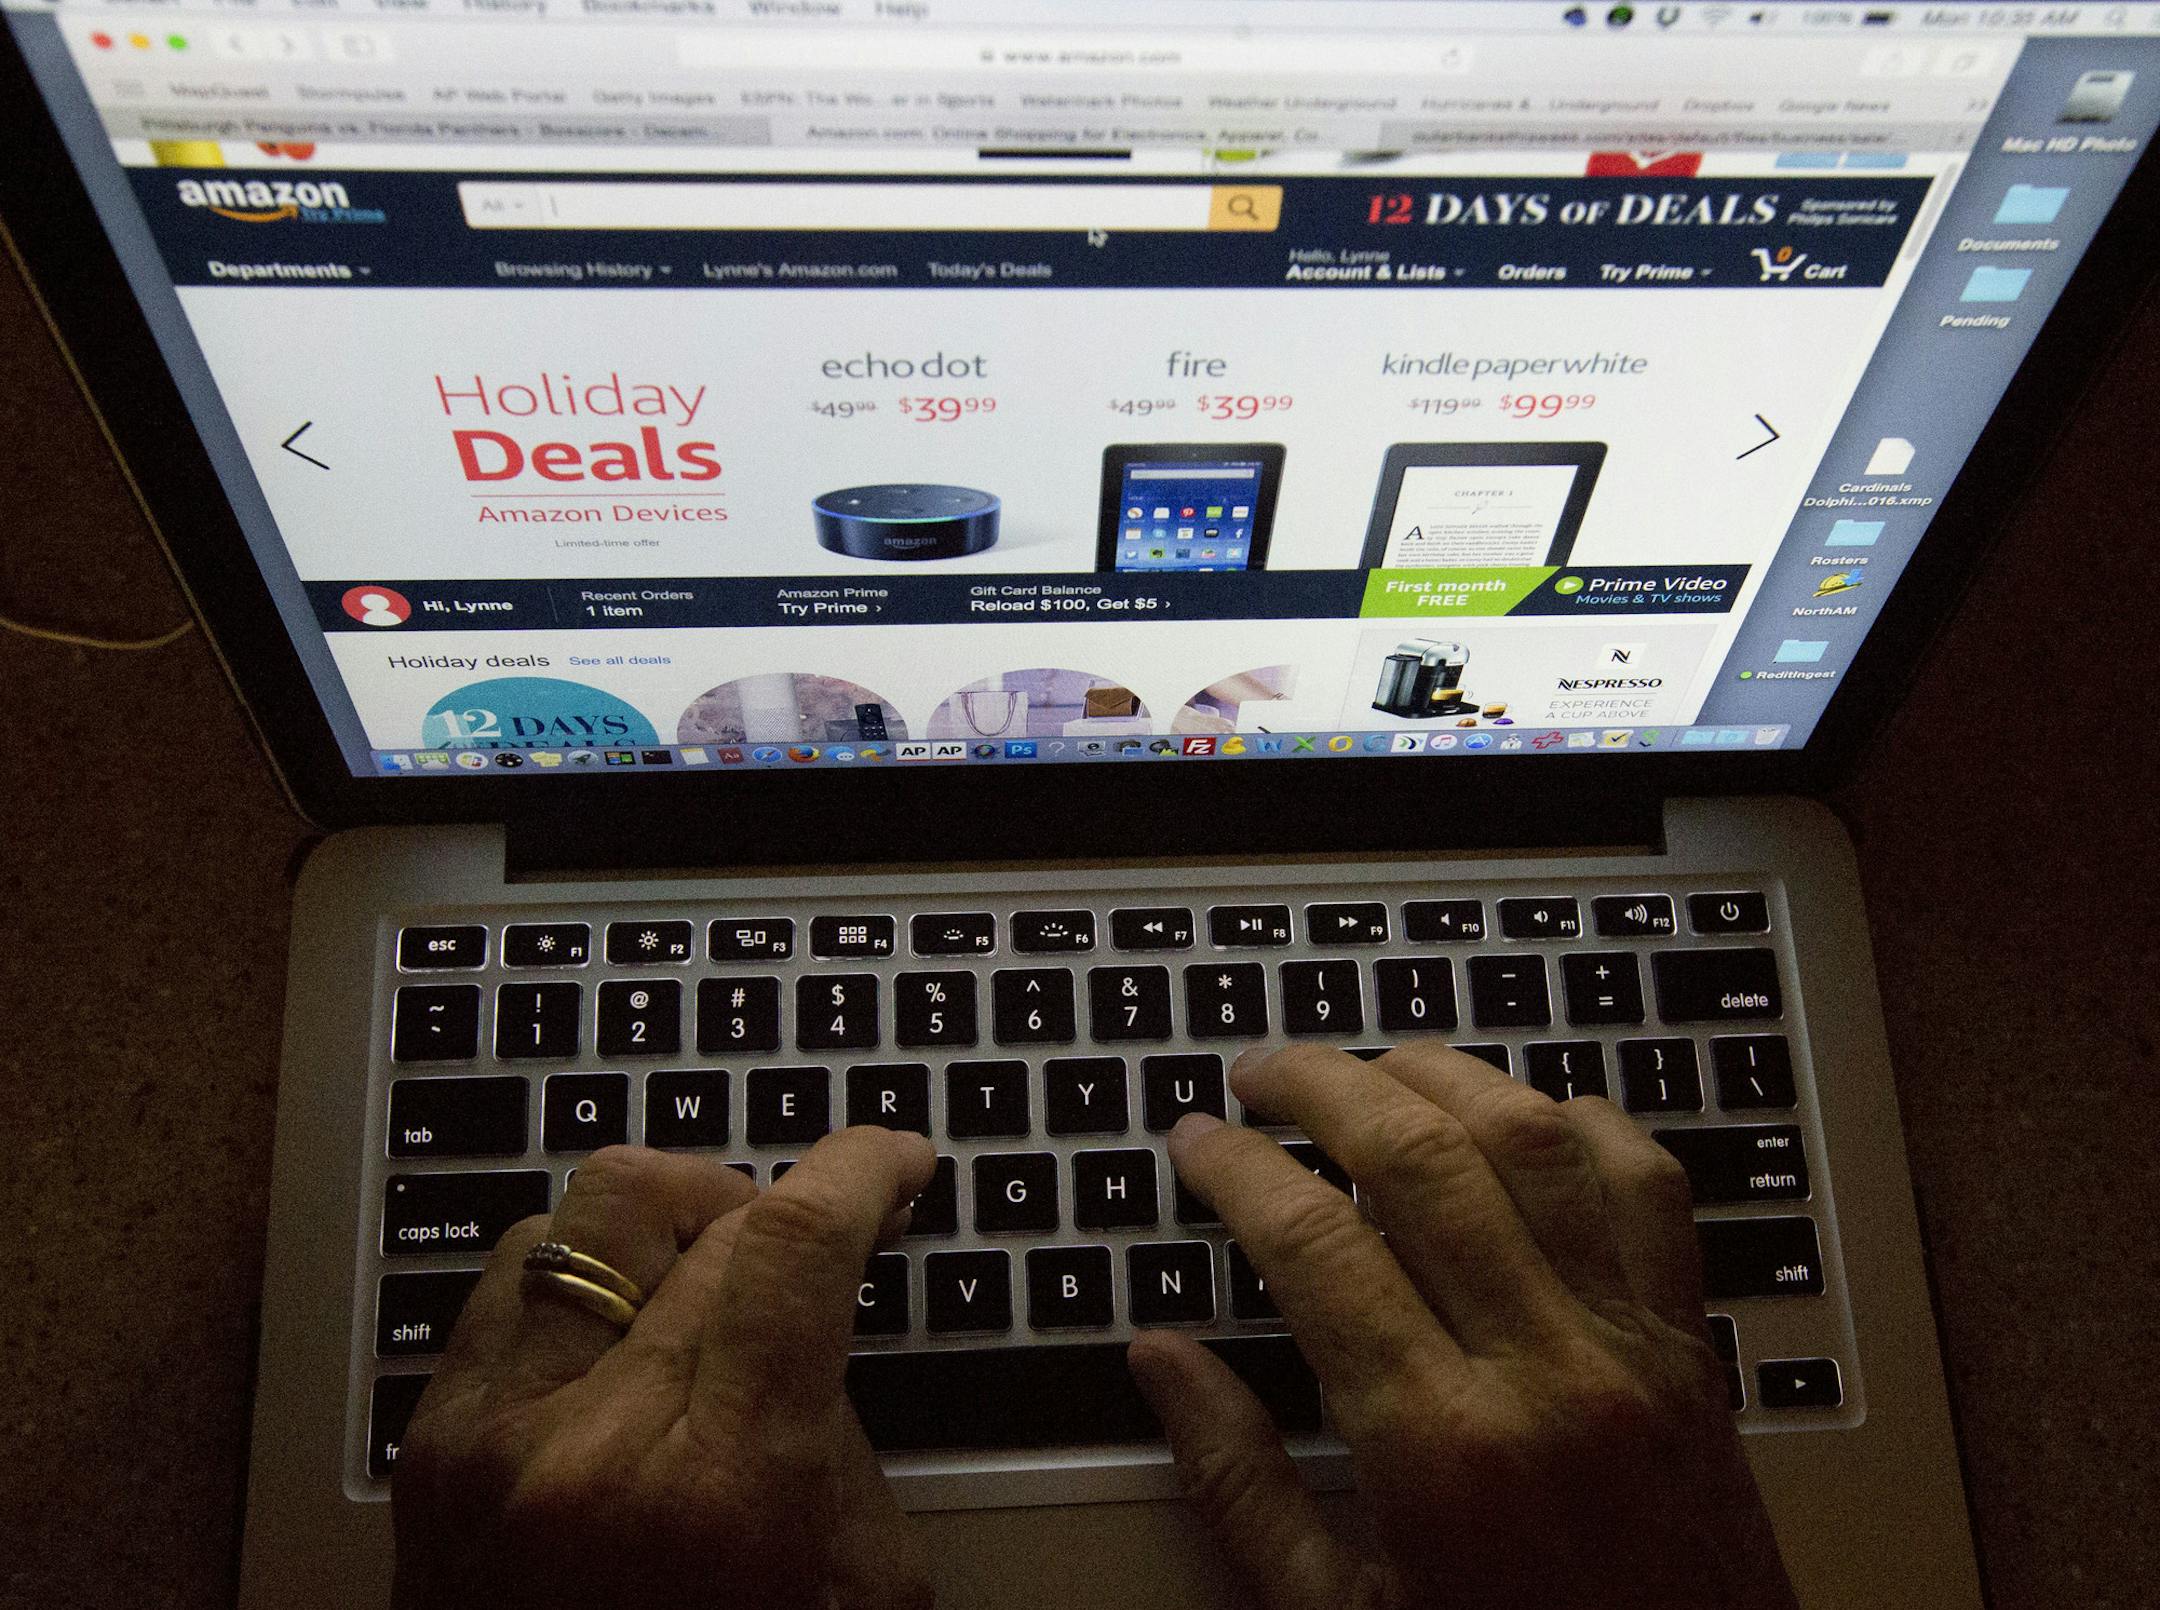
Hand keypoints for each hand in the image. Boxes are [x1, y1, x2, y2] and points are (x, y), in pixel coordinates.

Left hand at [391, 1131, 937, 1609]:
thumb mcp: (849, 1597)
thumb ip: (843, 1441)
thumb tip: (814, 1317)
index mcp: (718, 1491)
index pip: (791, 1249)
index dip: (857, 1170)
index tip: (891, 1160)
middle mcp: (591, 1443)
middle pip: (708, 1223)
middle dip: (786, 1214)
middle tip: (823, 1246)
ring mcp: (493, 1436)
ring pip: (593, 1213)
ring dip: (678, 1221)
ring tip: (716, 1273)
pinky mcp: (431, 1444)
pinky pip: (514, 1278)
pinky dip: (587, 1271)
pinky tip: (626, 1322)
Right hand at [1129, 1043, 1798, 1609]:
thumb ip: (1238, 1481)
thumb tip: (1159, 1360)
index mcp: (1442, 1450)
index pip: (1317, 1245)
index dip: (1238, 1171)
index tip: (1195, 1141)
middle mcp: (1546, 1373)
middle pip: (1421, 1159)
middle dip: (1321, 1087)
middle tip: (1260, 1072)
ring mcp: (1632, 1347)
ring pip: (1536, 1142)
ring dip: (1442, 1075)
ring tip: (1371, 1065)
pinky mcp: (1691, 1347)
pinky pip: (1650, 1188)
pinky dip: (1584, 1125)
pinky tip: (1526, 1116)